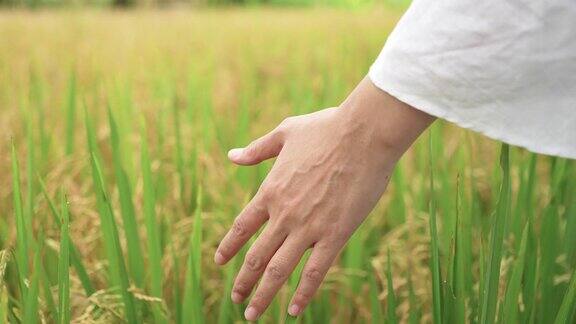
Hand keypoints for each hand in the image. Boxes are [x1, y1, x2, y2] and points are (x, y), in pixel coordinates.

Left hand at [214, 77, 433, 320]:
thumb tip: (231, 156)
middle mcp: (284, 214)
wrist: (363, 134)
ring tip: (252, 315)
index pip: (241, 227)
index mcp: (271, 190)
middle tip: (236, 300)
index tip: (219, 262)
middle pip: (256, 256)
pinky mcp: (335, 235)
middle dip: (243, 282)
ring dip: (263, 295)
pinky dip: (303, 293)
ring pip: (279, 270)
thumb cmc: (326, 128)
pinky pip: (315, 272)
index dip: (228, 247)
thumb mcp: (285, 133)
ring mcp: (308, 227)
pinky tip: (294, 311)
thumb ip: (256, 149)